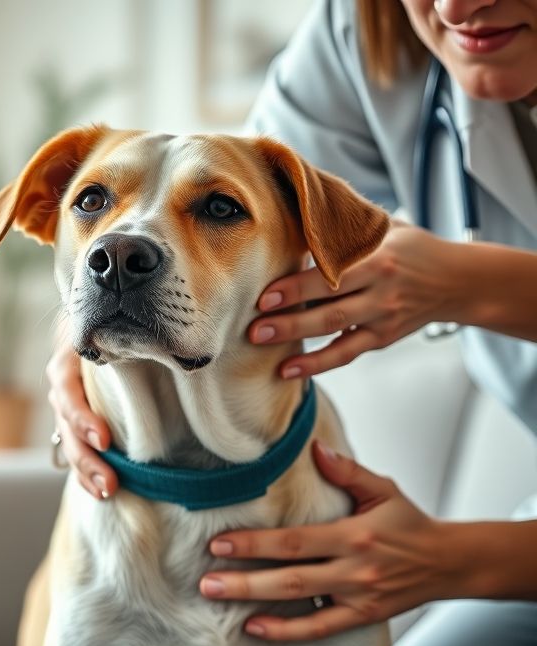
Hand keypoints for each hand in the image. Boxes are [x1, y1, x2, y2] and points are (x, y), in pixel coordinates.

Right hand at [46, 332, 117, 499]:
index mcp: (69, 361)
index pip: (67, 392)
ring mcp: (65, 408)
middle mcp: (62, 387)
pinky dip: (85, 474)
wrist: (99, 329)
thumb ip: (130, 344)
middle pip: (67, 427)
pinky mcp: (73, 425)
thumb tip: (174, 356)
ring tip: (107, 491)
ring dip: (86, 471)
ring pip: (68, 444)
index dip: (82, 418)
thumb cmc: (115, 330)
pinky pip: (75, 453)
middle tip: (110, 481)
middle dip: (87, 458)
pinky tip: (100, 491)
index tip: (105, 440)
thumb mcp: (114, 332)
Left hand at [199, 442, 456, 640]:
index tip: (220, 542)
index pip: (295, 541)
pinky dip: (287, 631)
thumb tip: (315, 448)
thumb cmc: (409, 523)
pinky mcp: (362, 616)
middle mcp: (353, 569)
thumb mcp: (383, 489)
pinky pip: (320, 628)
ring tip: (217, 598)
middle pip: (289, 576)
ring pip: (299, 603)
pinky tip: (255, 627)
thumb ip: (348, 470)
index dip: (255, 543)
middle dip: (243, 579)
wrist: (447, 563)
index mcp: (354, 534)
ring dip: (256, 601)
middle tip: (206, 579)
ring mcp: (357, 597)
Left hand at [249, 223, 461, 377]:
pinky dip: (316, 364)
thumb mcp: (385, 229)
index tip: (265, 293)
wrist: (457, 281)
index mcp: (380, 258)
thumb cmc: (411, 249)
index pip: (332, 274)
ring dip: (294, 338)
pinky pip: (345, 354)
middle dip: (288, 318)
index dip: (297, 286)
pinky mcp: (381, 338)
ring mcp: (382, 317)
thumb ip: (346, 228)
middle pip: (329, 306)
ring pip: (334, 330)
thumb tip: (295, 210)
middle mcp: (382, 290)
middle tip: (253, 325)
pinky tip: (287, 370)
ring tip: (260, 341)